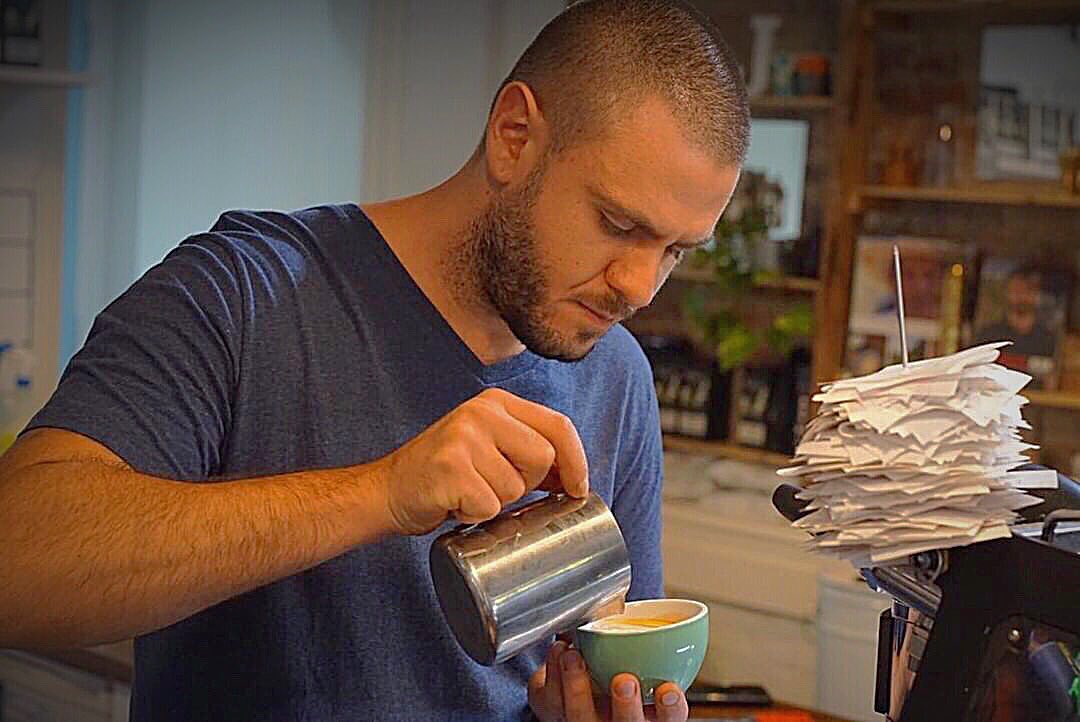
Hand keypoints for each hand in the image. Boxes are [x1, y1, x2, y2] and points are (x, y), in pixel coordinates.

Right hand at [376, 388, 588, 534]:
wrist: (387, 490)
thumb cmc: (443, 475)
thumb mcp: (487, 446)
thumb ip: (525, 449)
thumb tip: (573, 476)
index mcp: (497, 403)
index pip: (558, 425)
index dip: (576, 461)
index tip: (578, 488)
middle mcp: (481, 413)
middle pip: (542, 457)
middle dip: (528, 484)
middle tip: (494, 487)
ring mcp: (463, 438)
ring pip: (516, 487)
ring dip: (496, 503)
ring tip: (468, 493)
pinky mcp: (449, 468)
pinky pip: (488, 506)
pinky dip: (474, 516)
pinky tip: (454, 504)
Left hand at [528, 641, 688, 721]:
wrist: (569, 686)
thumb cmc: (609, 671)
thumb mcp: (637, 660)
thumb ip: (643, 642)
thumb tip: (629, 600)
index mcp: (645, 712)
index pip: (668, 718)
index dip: (671, 708)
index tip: (668, 689)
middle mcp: (616, 721)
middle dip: (626, 706)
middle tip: (623, 680)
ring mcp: (585, 720)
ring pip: (581, 717)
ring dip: (576, 686)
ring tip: (574, 656)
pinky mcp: (554, 713)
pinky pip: (551, 700)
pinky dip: (553, 672)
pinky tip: (559, 650)